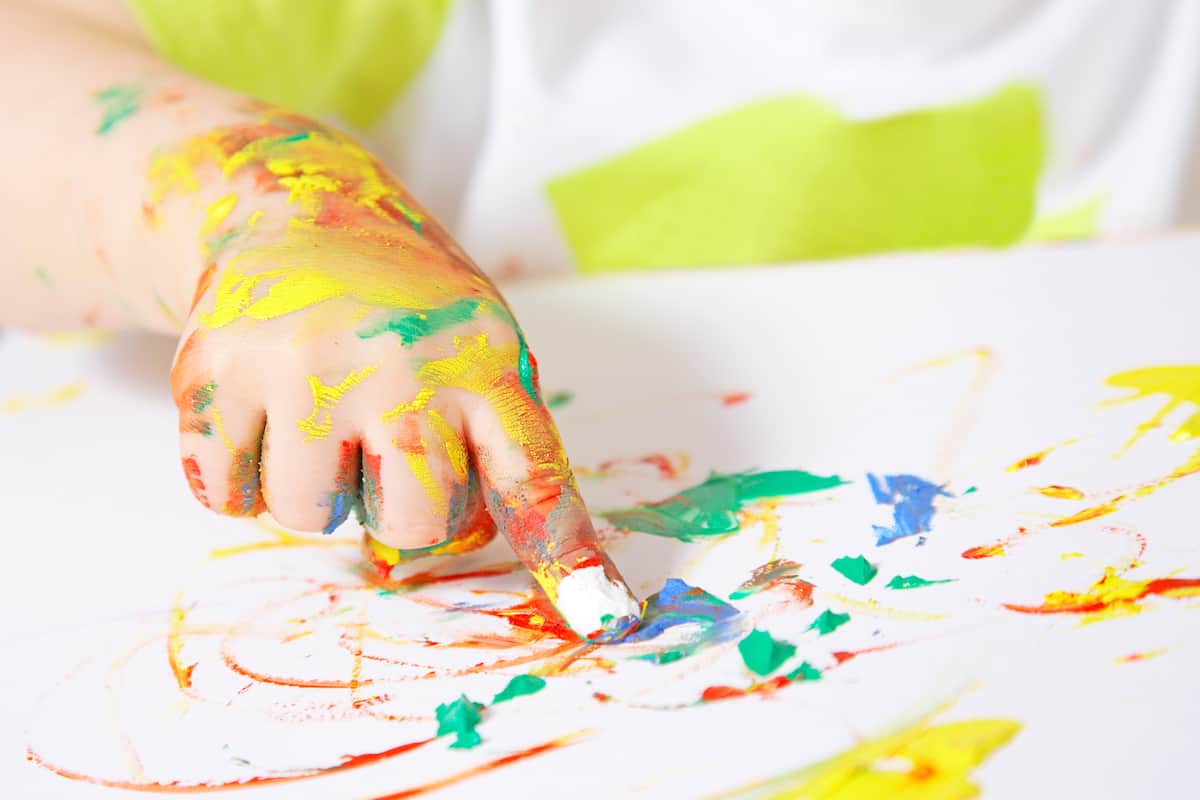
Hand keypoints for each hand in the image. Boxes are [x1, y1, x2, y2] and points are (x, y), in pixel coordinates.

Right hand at [164, 106, 639, 641]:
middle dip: (398, 505)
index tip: (604, 613)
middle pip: (415, 526)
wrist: (300, 207)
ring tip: (321, 409)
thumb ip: (488, 446)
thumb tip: (476, 561)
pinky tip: (262, 407)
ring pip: (309, 517)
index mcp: (483, 356)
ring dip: (314, 484)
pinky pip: (227, 496)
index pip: (532, 475)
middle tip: (382, 439)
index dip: (566, 553)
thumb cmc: (404, 304)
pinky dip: (238, 472)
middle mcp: (400, 359)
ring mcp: (304, 364)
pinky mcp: (215, 371)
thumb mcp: (477, 346)